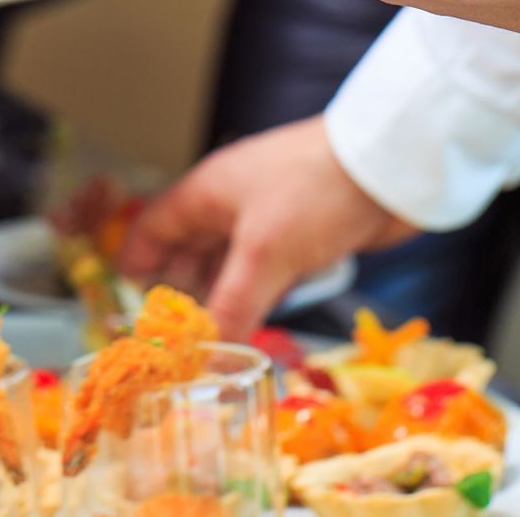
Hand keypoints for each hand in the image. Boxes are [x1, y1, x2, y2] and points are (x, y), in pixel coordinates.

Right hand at [120, 117, 417, 338]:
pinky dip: (256, 295)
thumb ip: (232, 304)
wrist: (388, 164)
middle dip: (180, 290)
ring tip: (210, 338)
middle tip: (173, 334)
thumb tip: (205, 356)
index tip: (131, 303)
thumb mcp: (264, 252)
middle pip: (188, 249)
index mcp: (206, 192)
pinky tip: (255, 322)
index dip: (137, 261)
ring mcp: (267, 219)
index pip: (153, 226)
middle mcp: (230, 204)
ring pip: (229, 263)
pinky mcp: (302, 235)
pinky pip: (265, 270)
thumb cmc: (314, 192)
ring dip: (221, 298)